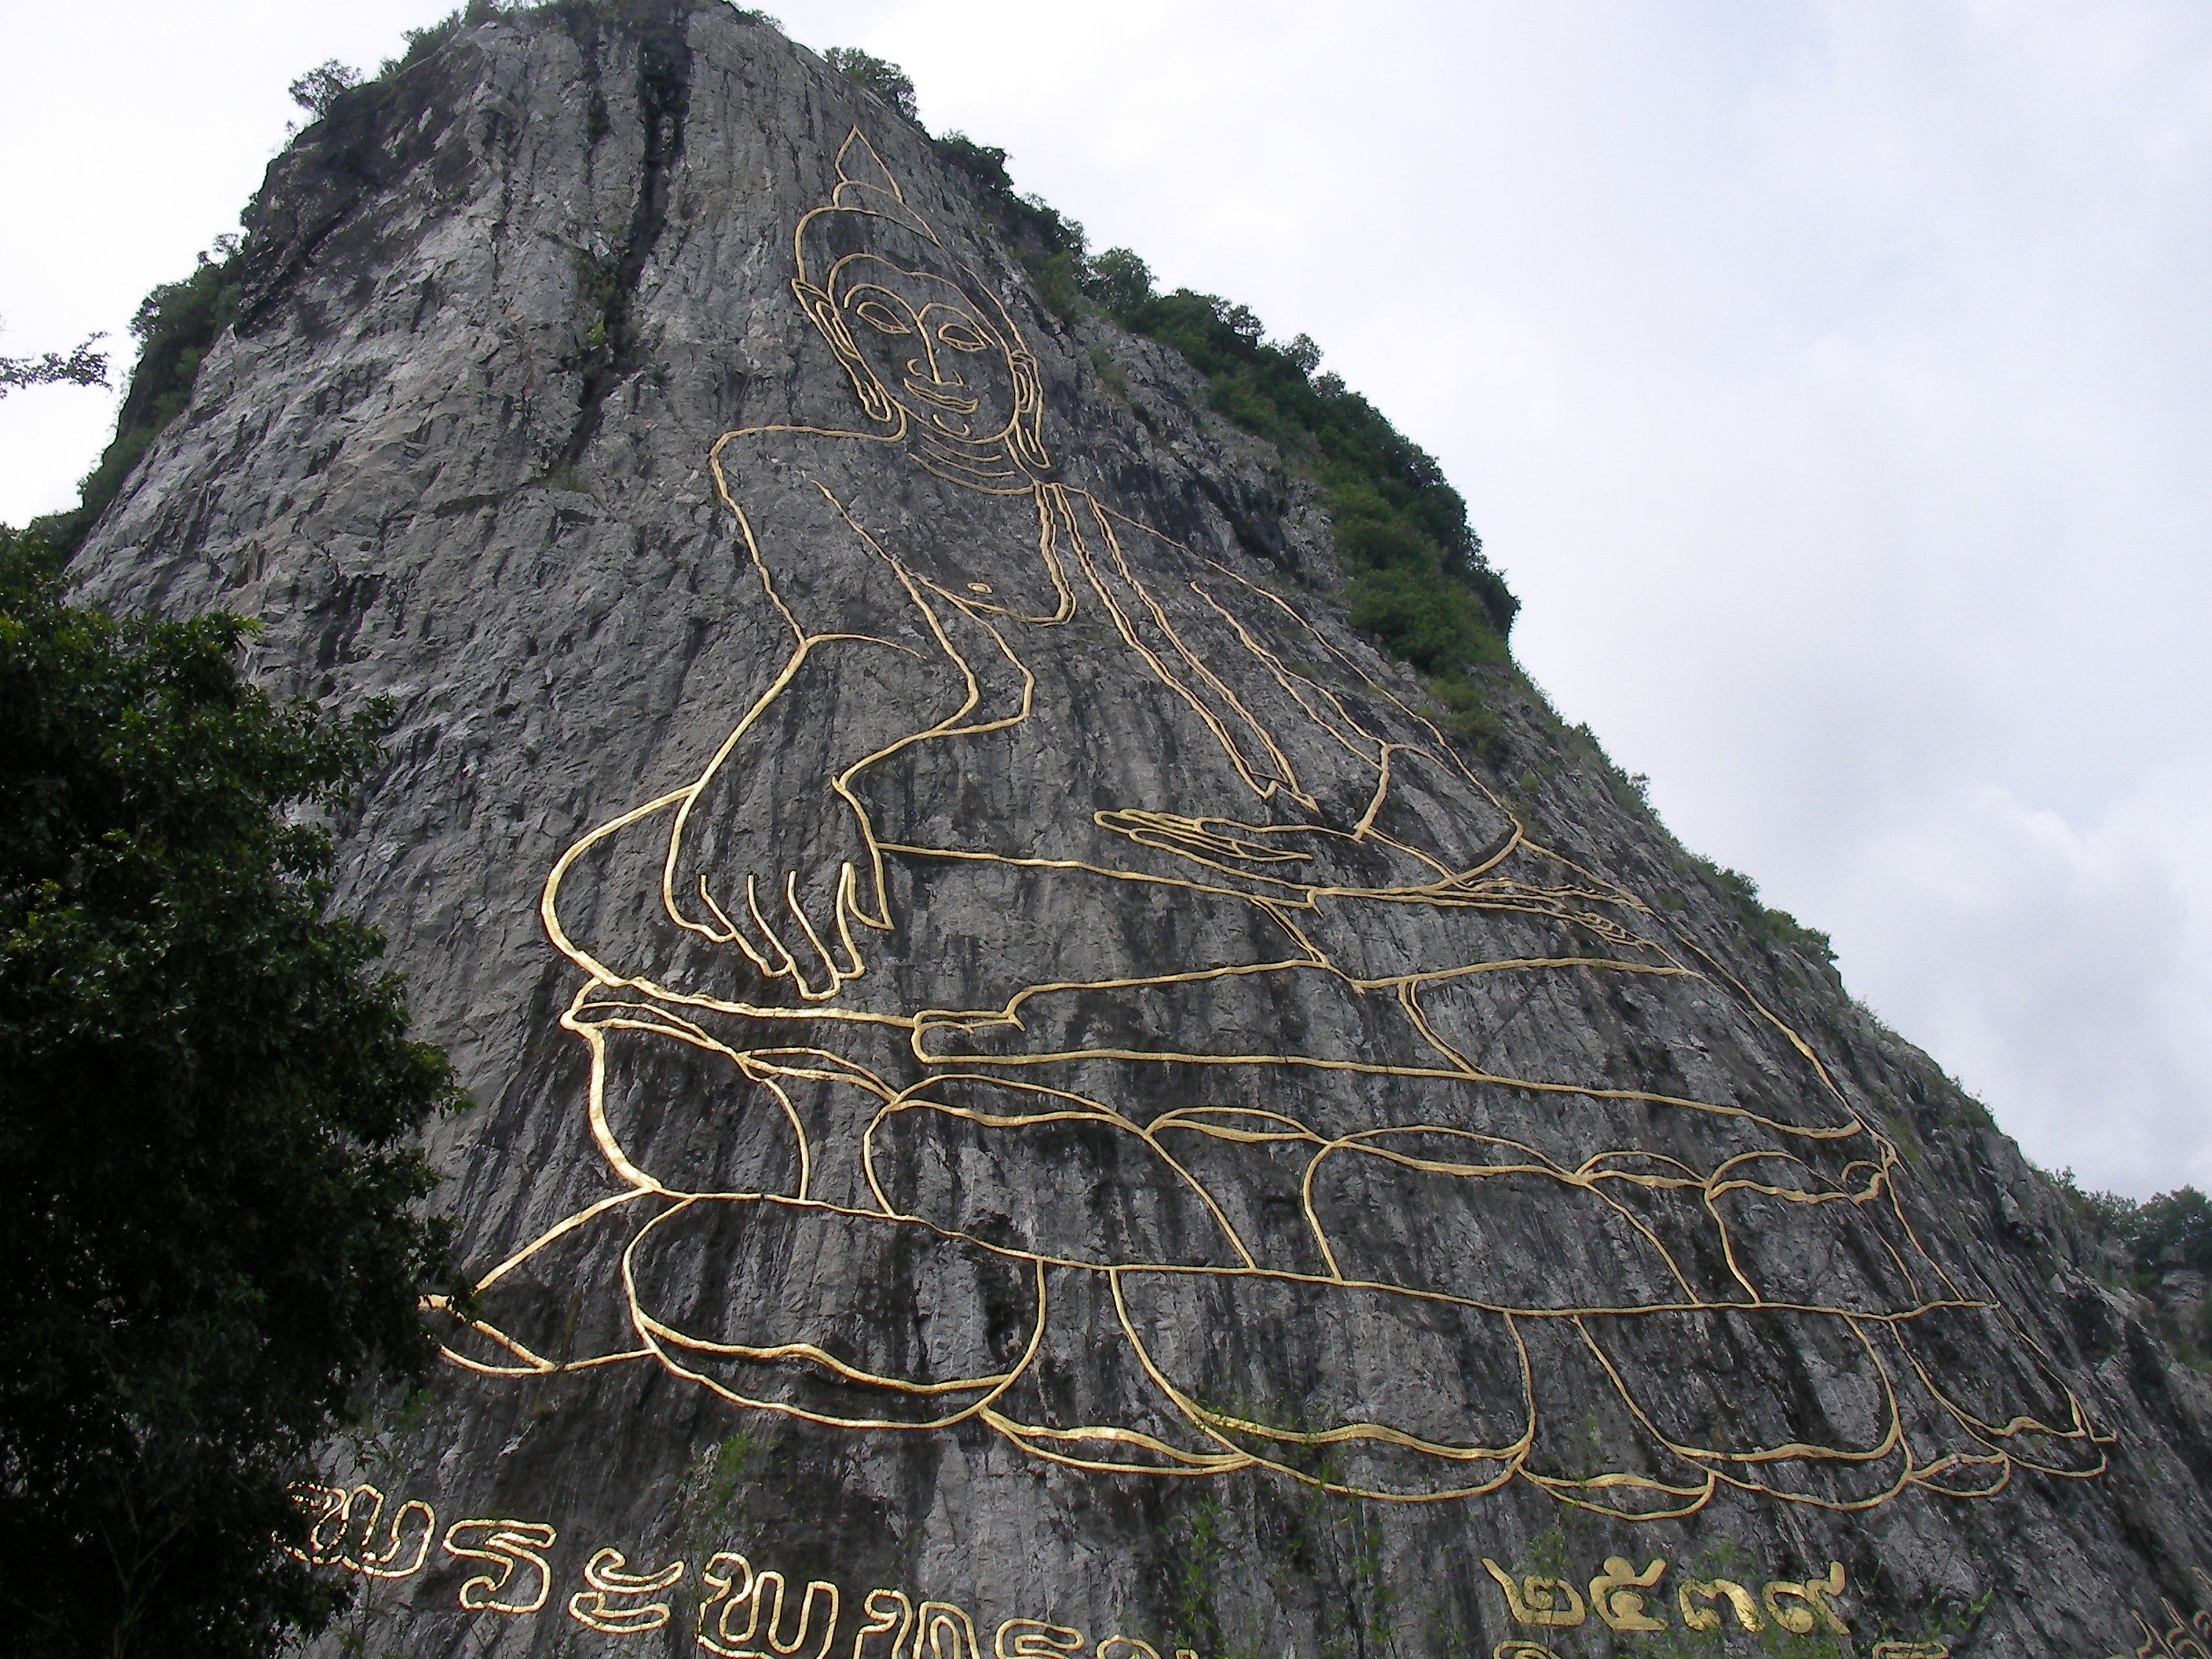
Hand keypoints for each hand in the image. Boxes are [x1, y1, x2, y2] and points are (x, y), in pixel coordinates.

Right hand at [673, 777, 888, 1000]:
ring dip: (755, 948)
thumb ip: (864, 884)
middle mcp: (759, 866)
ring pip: (733, 921)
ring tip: (773, 965)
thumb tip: (879, 927)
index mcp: (800, 865)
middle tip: (812, 985)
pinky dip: (699, 918)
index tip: (840, 981)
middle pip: (775, 934)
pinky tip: (720, 933)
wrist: (783, 747)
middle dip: (799, 963)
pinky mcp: (692, 844)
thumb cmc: (823, 801)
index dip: (824, 961)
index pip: (811, 930)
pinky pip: (686, 895)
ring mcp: (722, 856)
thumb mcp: (852, 838)